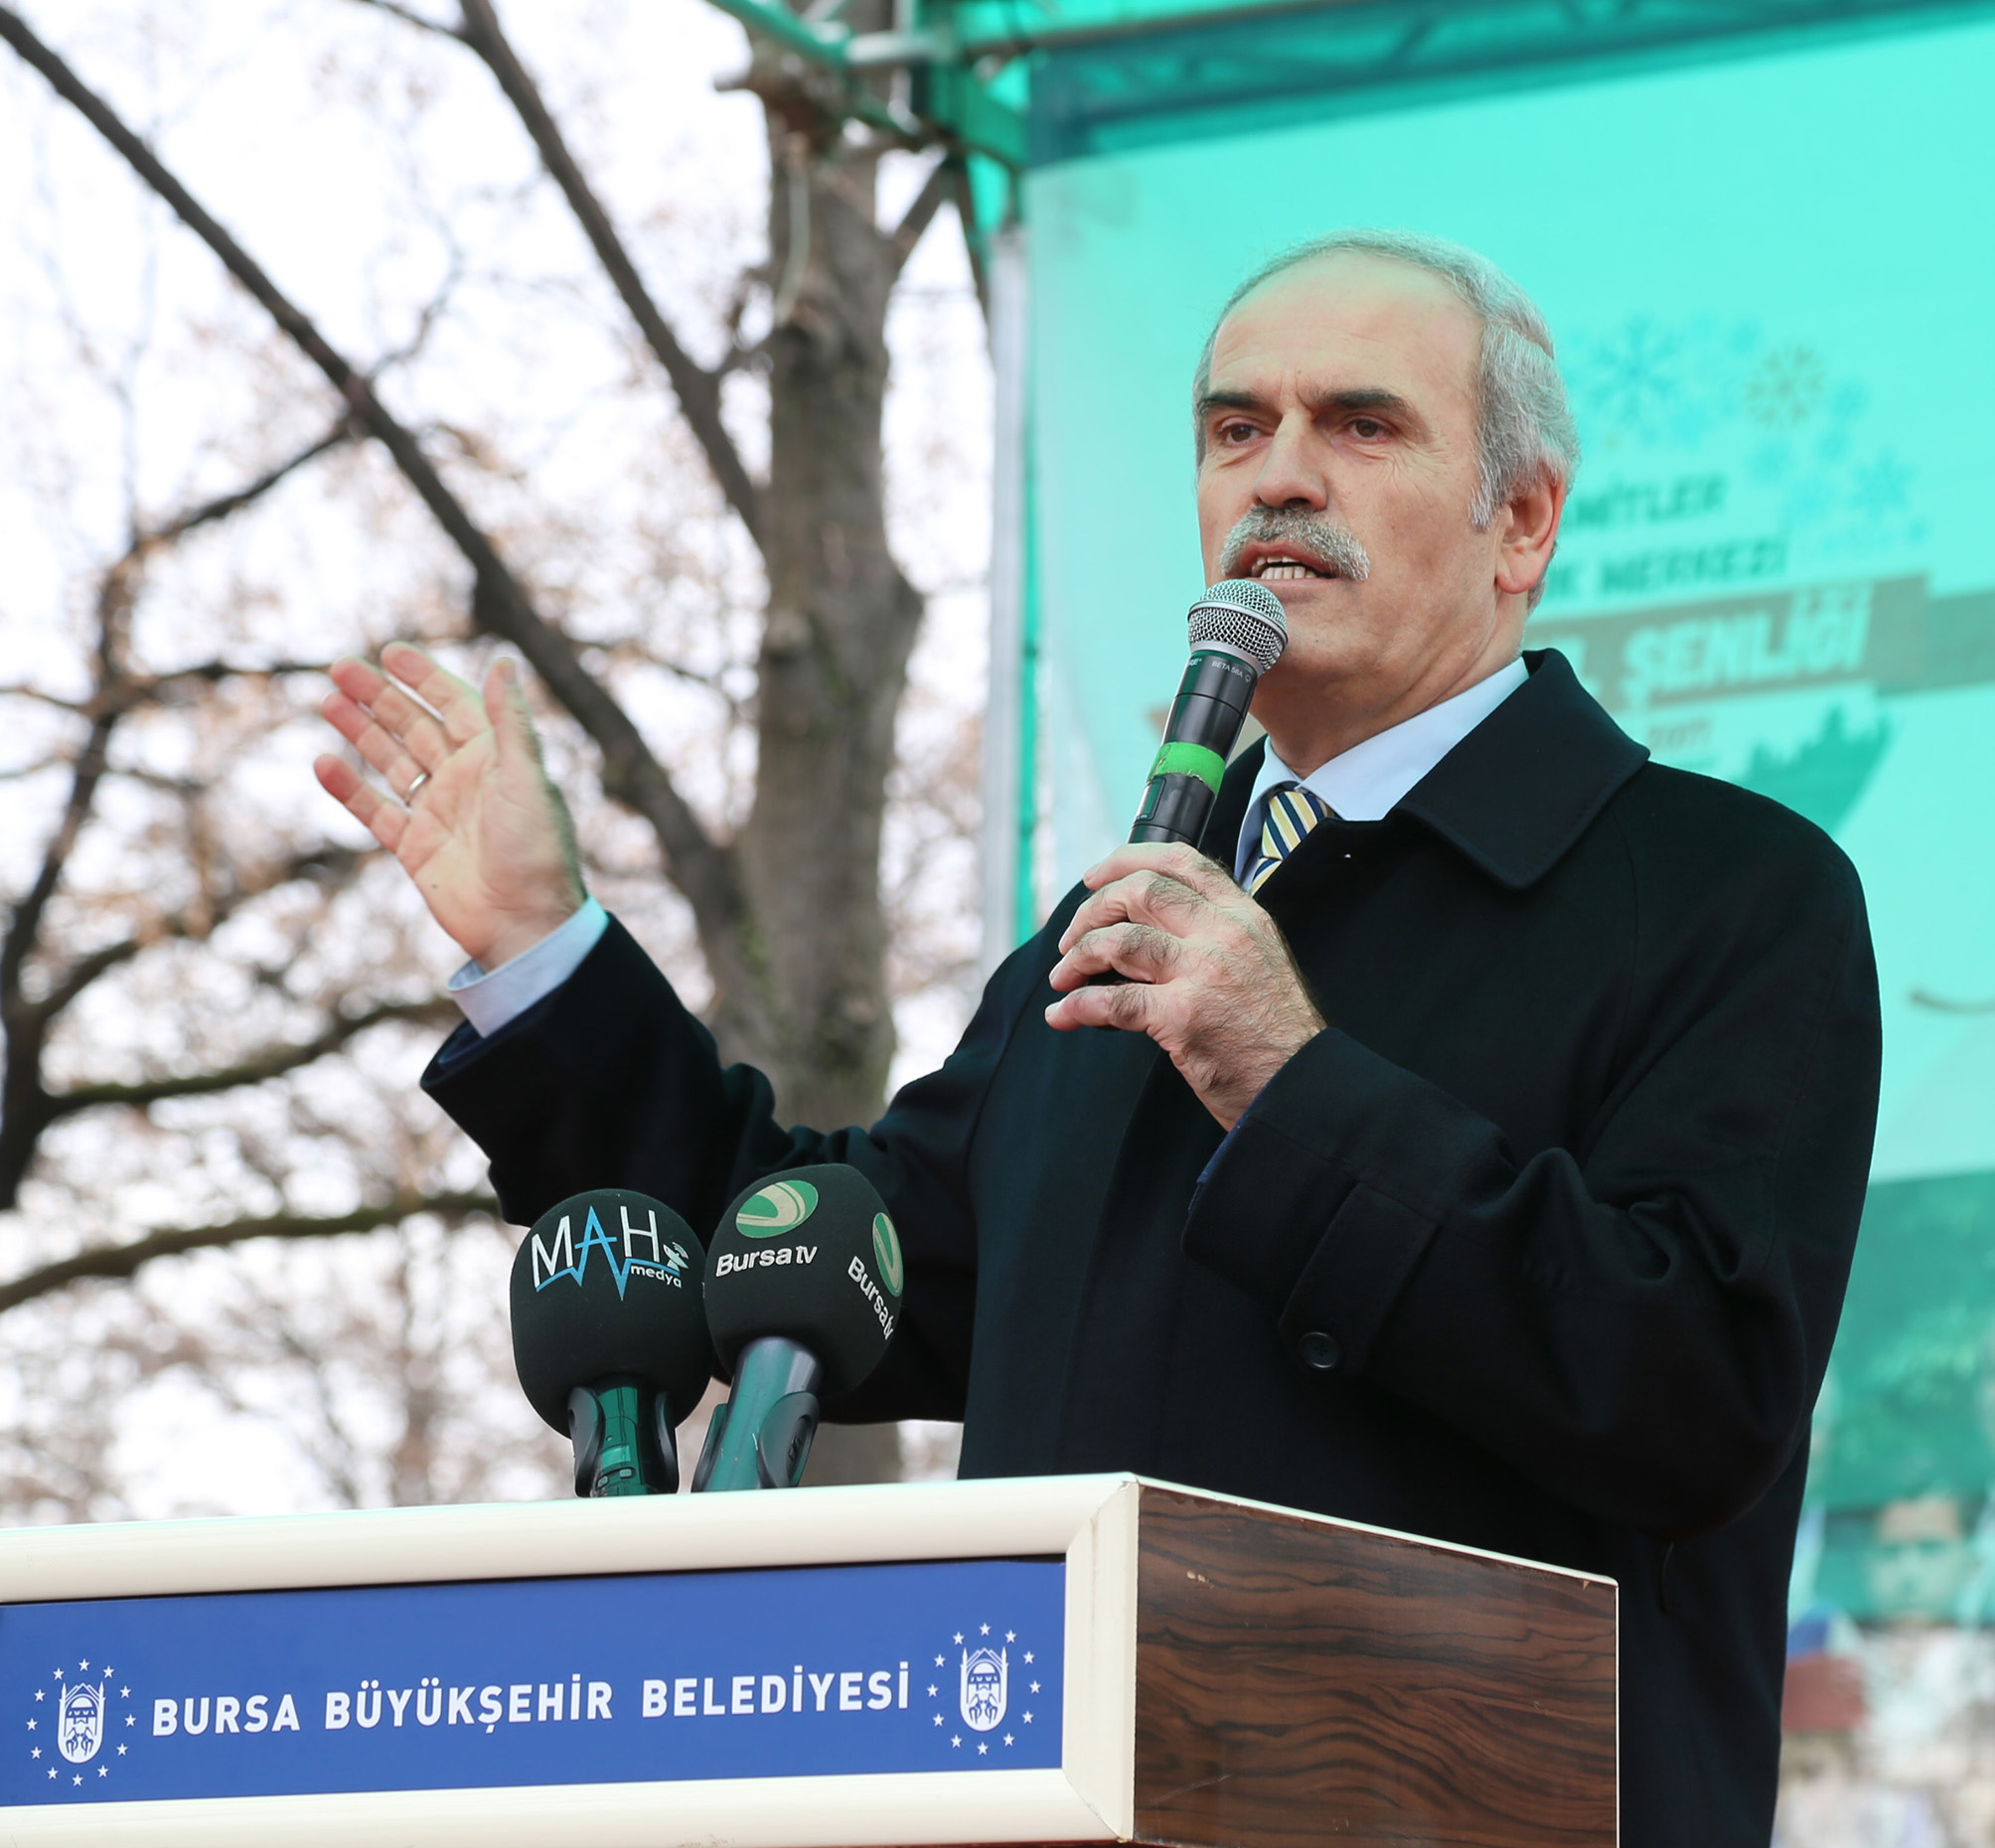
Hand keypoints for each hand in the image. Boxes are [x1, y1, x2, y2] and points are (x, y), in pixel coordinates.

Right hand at [314, 644, 584, 968]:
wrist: (525, 923)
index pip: (454, 705)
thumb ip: (510, 723)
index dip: (424, 677)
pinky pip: (376, 811)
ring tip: (327, 702)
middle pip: (415, 726)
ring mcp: (438, 813)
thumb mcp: (526, 780)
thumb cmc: (537, 852)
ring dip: (361, 732)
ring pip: (391, 762)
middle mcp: (465, 780)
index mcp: (495, 759)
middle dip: (380, 696)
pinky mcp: (416, 849)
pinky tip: (323, 763)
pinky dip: (350, 789)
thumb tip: (503, 663)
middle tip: (341, 668)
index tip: (390, 652)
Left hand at [1045, 843, 1326, 1128]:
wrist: (1303, 1086)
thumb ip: (1219, 936)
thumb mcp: (1262, 961)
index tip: (1095, 878)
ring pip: (1120, 940)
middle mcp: (1225, 934)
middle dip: (1092, 910)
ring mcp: (1204, 973)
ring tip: (1063, 977)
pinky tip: (1064, 1014)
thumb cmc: (1280, 1034)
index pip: (1183, 862)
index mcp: (1245, 916)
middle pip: (1141, 892)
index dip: (1128, 861)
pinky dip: (1078, 1006)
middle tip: (1071, 938)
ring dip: (1078, 957)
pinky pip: (1114, 1001)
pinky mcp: (1183, 1017)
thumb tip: (1155, 930)